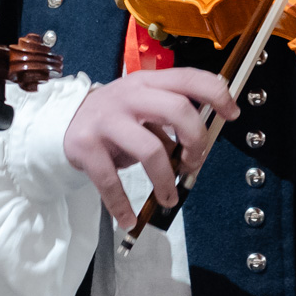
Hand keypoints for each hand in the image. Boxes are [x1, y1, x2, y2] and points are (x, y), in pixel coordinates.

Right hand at [62, 68, 239, 228]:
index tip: (232, 115)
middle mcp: (129, 96)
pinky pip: (110, 182)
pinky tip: (129, 218)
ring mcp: (106, 120)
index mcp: (148, 82)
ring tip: (168, 198)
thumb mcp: (143, 108)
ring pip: (150, 150)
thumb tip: (198, 151)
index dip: (217, 95)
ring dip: (166, 181)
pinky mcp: (86, 146)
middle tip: (193, 165)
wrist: (63, 123)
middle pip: (177, 110)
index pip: (190, 78)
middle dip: (197, 142)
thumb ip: (169, 122)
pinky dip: (122, 205)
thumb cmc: (115, 118)